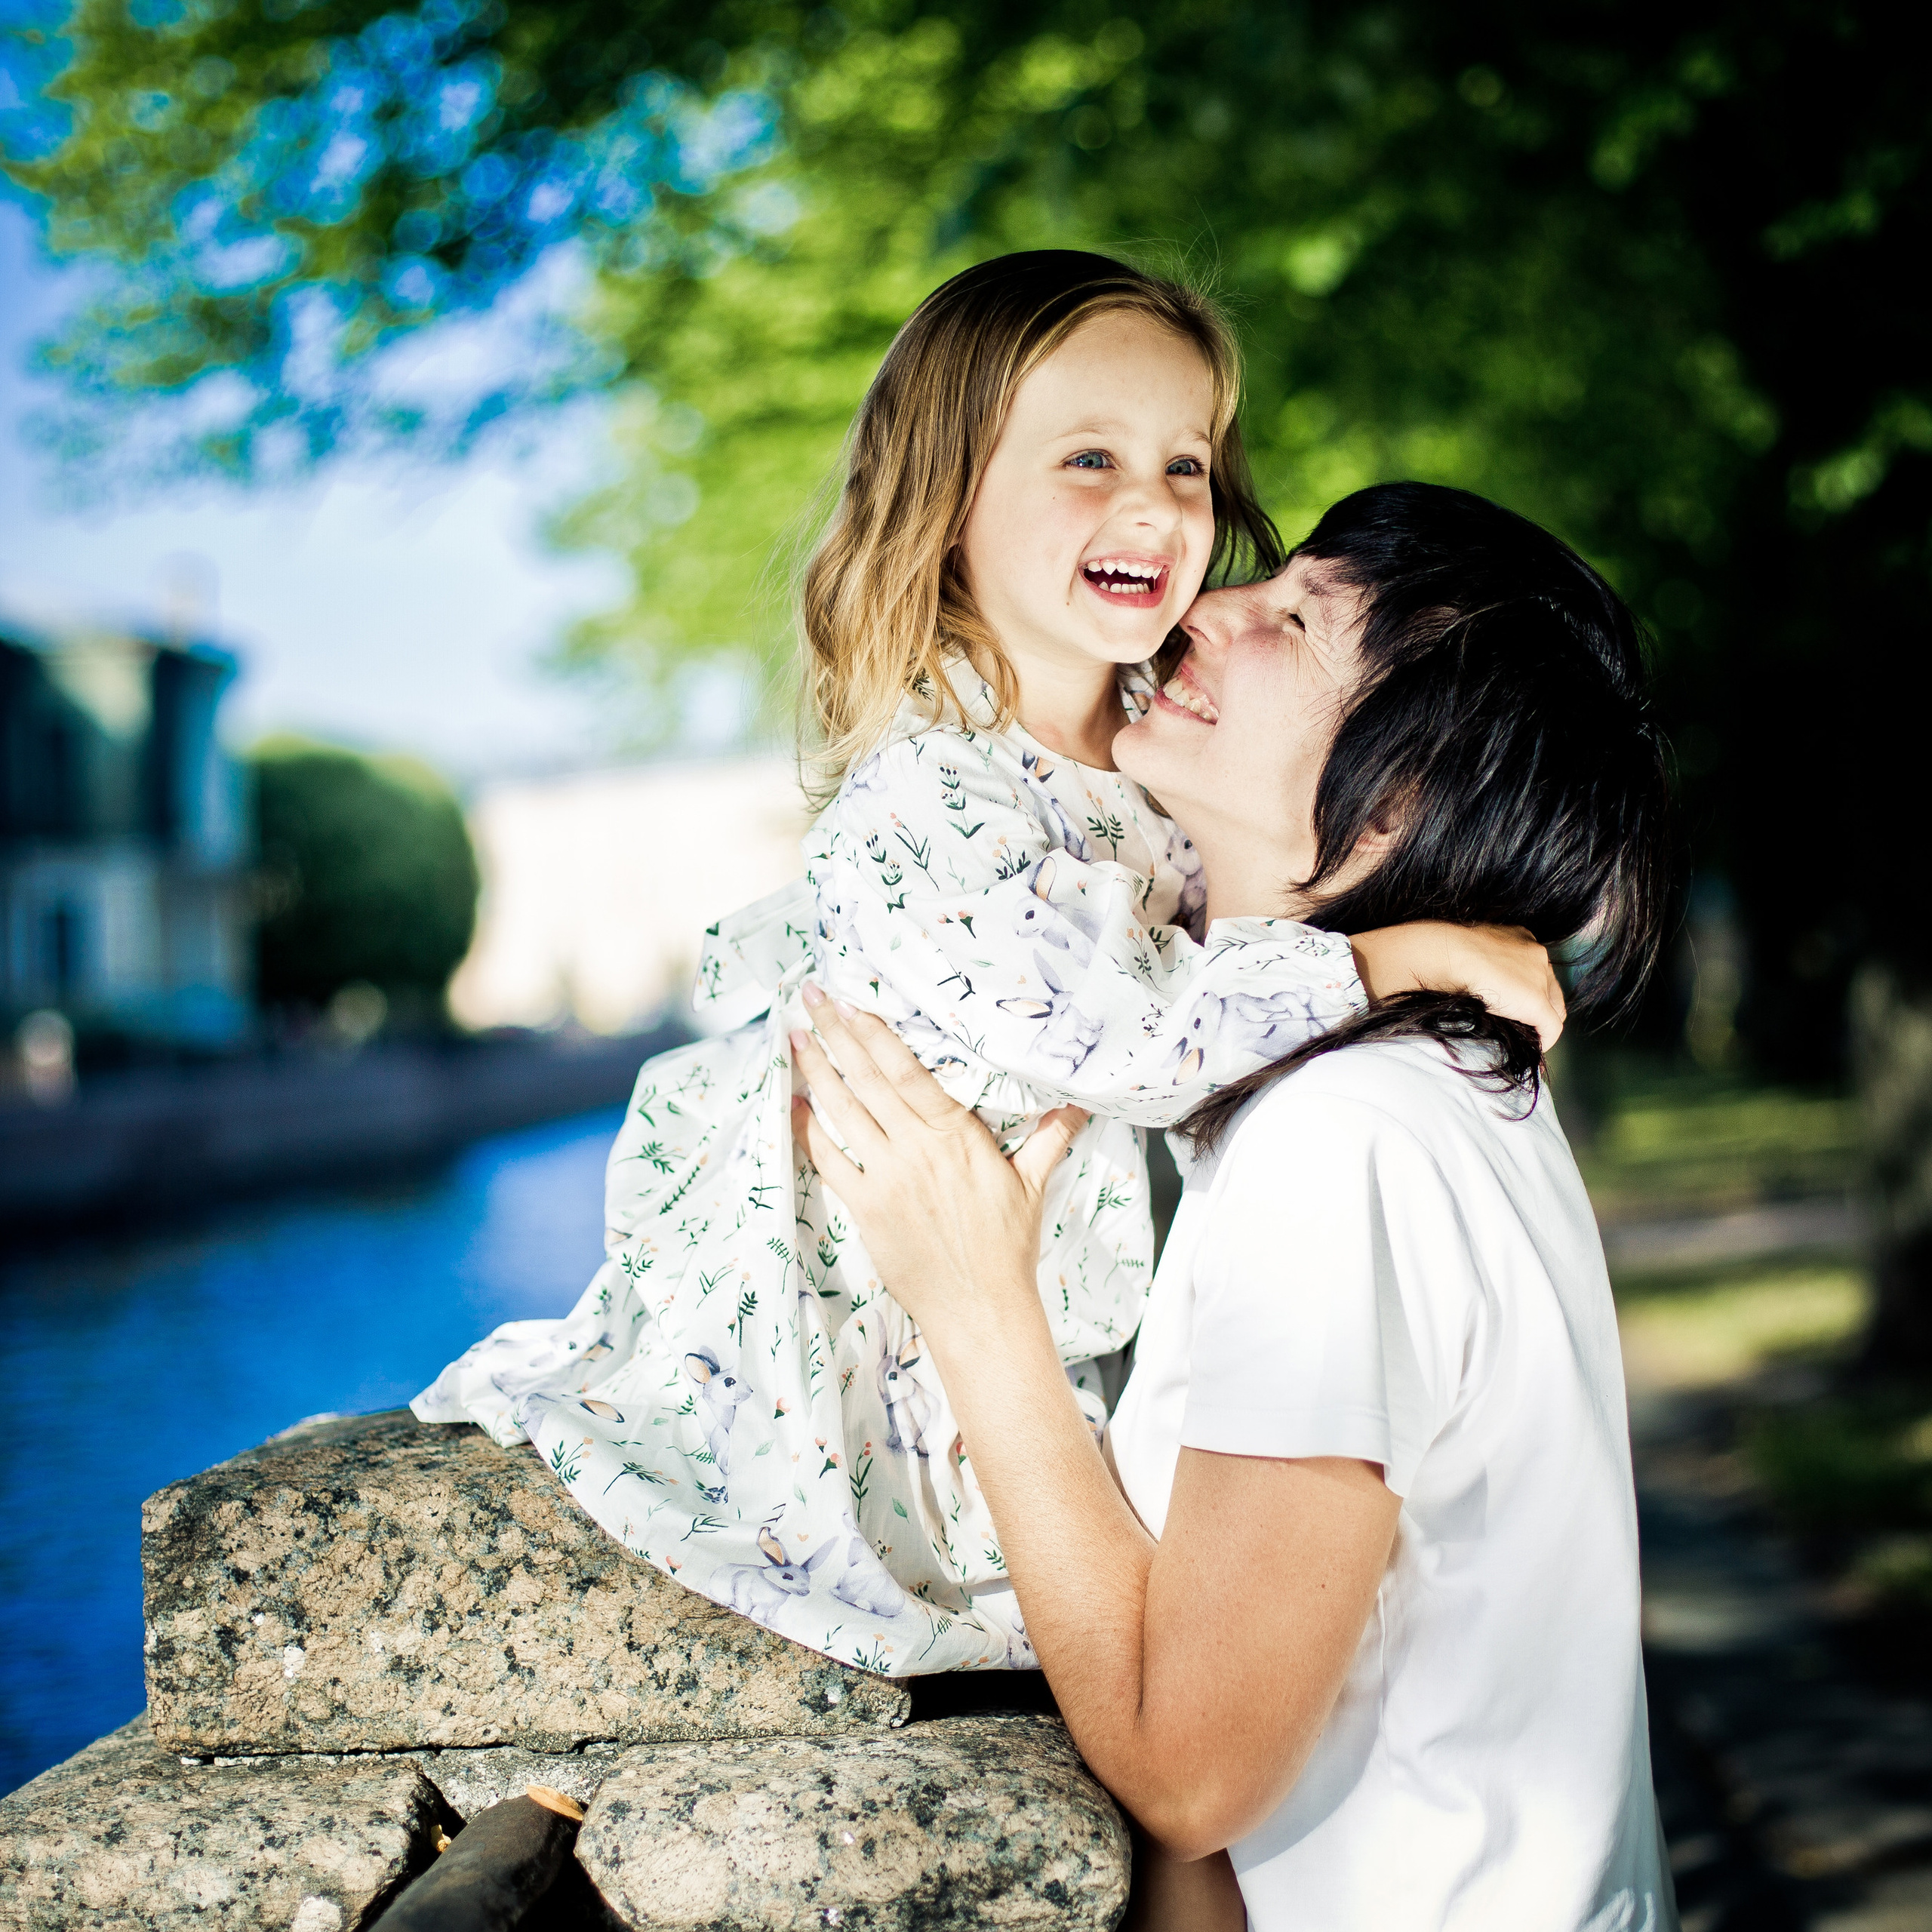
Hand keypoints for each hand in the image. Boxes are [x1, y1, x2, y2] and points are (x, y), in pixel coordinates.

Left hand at [788, 985, 1088, 1342]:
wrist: (980, 1308)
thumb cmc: (1007, 1248)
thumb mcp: (1033, 1185)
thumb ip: (1049, 1137)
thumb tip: (1079, 1103)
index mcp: (956, 1136)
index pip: (908, 1072)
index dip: (876, 1034)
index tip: (852, 1004)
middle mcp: (917, 1150)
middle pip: (868, 1081)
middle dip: (835, 1036)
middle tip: (810, 998)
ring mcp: (888, 1179)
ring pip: (843, 1113)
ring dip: (817, 1073)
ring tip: (796, 1039)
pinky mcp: (867, 1210)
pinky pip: (829, 1163)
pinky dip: (809, 1132)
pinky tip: (794, 1106)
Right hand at [1350, 922, 1564, 1049]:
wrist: (1443, 955)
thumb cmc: (1439, 953)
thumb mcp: (1466, 954)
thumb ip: (1478, 967)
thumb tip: (1472, 989)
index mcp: (1517, 938)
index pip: (1535, 970)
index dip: (1526, 991)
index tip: (1513, 1005)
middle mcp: (1535, 954)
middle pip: (1550, 989)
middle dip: (1540, 1008)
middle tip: (1523, 1026)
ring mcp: (1539, 977)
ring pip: (1553, 1008)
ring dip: (1539, 1023)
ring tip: (1524, 1038)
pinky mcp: (1536, 1003)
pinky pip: (1551, 1028)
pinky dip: (1543, 1040)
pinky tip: (1530, 1049)